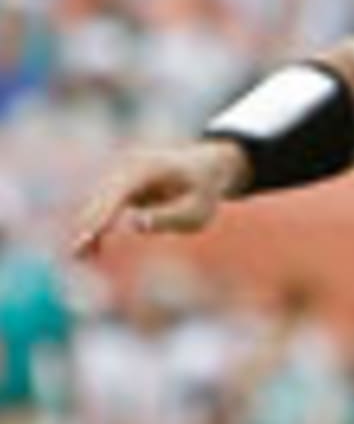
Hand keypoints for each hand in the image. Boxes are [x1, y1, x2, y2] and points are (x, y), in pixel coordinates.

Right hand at [72, 140, 248, 257]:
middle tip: (76, 255)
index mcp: (150, 168)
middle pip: (103, 197)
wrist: (208, 167)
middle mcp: (131, 166)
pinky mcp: (122, 185)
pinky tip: (91, 251)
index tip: (88, 236)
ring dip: (89, 228)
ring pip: (99, 203)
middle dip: (88, 225)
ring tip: (80, 257)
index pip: (118, 193)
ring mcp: (124, 174)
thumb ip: (167, 217)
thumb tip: (134, 224)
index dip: (101, 216)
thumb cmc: (204, 192)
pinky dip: (97, 226)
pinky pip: (104, 207)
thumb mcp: (196, 210)